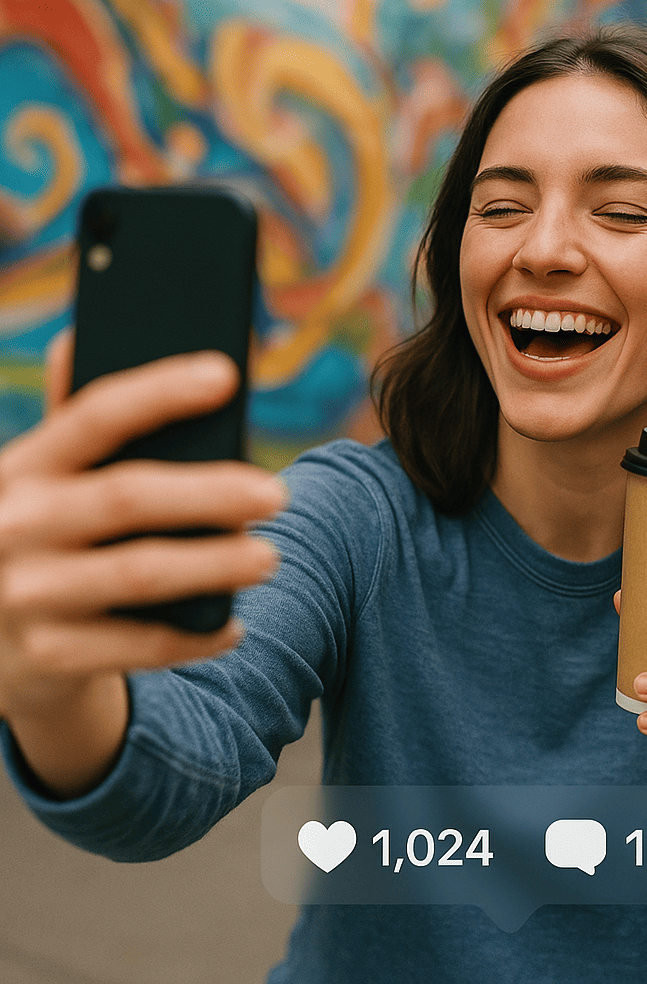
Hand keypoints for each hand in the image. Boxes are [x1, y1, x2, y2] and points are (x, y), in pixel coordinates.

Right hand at [0, 334, 284, 751]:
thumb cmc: (35, 535)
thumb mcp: (36, 478)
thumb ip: (71, 423)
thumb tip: (82, 334)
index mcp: (21, 466)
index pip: (93, 415)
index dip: (161, 391)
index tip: (227, 374)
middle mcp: (13, 524)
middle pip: (128, 497)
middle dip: (210, 493)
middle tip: (278, 494)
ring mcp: (26, 593)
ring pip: (138, 573)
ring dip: (213, 565)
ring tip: (270, 557)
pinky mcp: (46, 655)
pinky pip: (136, 645)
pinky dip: (192, 637)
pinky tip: (232, 626)